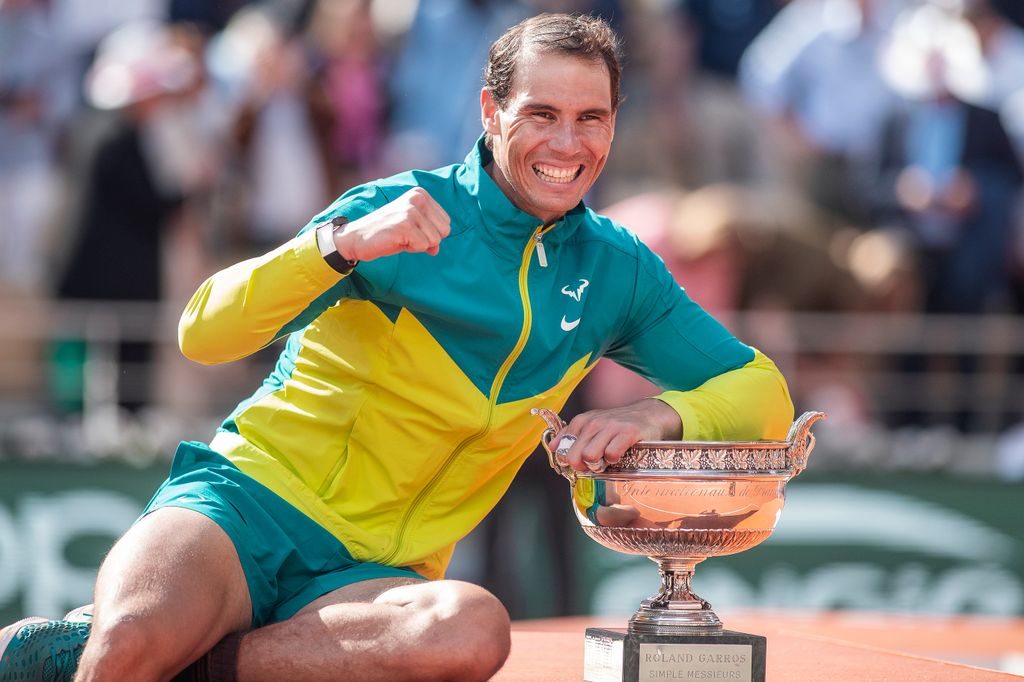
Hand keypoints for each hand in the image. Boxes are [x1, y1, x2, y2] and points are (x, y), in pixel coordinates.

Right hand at [335, 188, 450, 260]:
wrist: (356, 237)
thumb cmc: (385, 233)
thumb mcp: (412, 230)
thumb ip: (429, 235)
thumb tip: (437, 248)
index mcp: (421, 194)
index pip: (446, 223)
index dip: (430, 234)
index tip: (410, 231)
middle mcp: (417, 198)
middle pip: (444, 231)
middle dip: (427, 240)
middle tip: (406, 236)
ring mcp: (411, 210)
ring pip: (435, 240)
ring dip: (418, 245)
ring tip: (399, 237)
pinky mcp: (405, 224)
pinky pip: (423, 246)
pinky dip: (411, 249)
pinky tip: (395, 241)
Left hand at [554, 398, 681, 472]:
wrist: (647, 415)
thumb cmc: (616, 425)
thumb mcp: (591, 425)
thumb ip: (570, 436)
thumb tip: (552, 447)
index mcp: (581, 421)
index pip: (562, 449)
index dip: (570, 461)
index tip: (582, 462)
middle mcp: (593, 422)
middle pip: (573, 456)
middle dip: (582, 466)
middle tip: (596, 463)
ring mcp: (610, 427)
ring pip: (590, 456)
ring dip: (599, 464)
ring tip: (608, 459)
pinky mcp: (628, 432)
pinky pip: (612, 454)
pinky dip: (615, 460)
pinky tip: (620, 455)